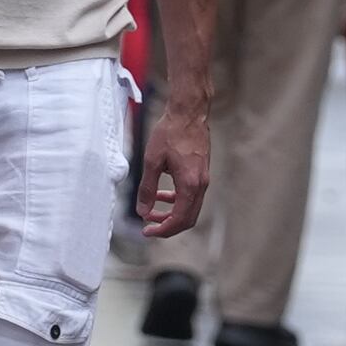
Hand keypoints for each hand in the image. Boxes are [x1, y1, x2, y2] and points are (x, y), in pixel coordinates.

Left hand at [135, 98, 212, 238]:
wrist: (188, 113)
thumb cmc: (170, 133)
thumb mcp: (152, 161)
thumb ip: (147, 189)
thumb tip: (143, 212)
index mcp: (189, 184)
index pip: (179, 219)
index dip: (162, 230)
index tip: (147, 232)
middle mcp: (200, 185)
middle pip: (187, 219)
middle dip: (167, 226)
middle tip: (148, 228)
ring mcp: (203, 179)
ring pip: (189, 208)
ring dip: (171, 213)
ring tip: (151, 212)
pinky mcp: (201, 173)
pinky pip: (190, 196)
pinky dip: (176, 201)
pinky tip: (161, 195)